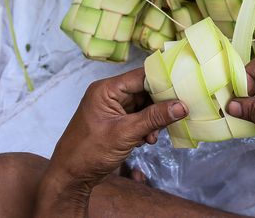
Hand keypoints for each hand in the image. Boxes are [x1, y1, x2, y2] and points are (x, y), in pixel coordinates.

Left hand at [36, 68, 187, 216]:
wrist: (71, 178)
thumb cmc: (89, 152)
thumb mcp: (126, 133)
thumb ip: (154, 118)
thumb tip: (182, 106)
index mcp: (107, 89)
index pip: (141, 76)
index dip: (163, 81)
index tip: (183, 89)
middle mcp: (110, 95)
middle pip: (144, 91)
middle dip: (159, 106)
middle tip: (174, 116)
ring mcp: (113, 109)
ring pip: (144, 106)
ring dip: (153, 120)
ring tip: (153, 136)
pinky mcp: (116, 122)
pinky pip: (139, 118)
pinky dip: (146, 128)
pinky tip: (147, 141)